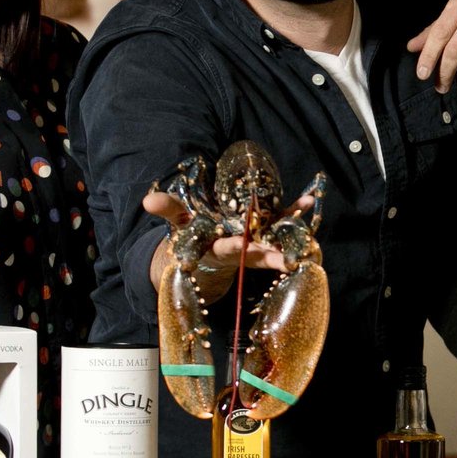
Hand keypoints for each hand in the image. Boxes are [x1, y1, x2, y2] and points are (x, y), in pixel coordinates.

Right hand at [143, 187, 298, 303]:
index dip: (233, 248)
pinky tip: (308, 202)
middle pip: (257, 253)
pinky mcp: (265, 236)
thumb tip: (148, 201)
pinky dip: (294, 214)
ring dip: (291, 235)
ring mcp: (254, 246)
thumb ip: (167, 211)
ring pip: (274, 242)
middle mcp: (239, 251)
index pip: (225, 250)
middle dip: (272, 254)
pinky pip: (281, 226)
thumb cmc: (190, 238)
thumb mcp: (177, 224)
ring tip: (306, 227)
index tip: (241, 246)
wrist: (206, 253)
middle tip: (287, 256)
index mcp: (216, 249)